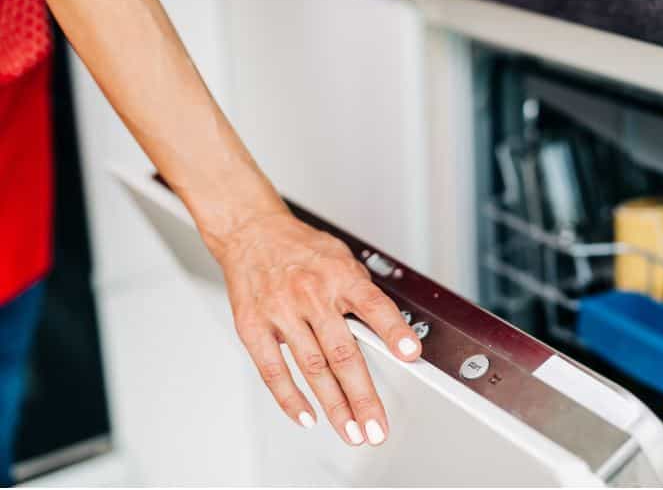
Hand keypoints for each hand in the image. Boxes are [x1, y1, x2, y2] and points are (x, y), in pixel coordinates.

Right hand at [218, 211, 420, 445]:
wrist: (251, 232)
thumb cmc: (301, 248)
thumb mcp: (342, 258)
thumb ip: (362, 293)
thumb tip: (389, 330)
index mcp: (339, 275)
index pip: (373, 305)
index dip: (394, 330)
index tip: (411, 354)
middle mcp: (311, 294)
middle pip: (343, 352)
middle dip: (363, 395)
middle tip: (377, 426)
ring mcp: (281, 312)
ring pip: (312, 368)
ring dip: (334, 405)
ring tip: (352, 430)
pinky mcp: (253, 327)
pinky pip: (273, 370)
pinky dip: (290, 398)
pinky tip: (308, 416)